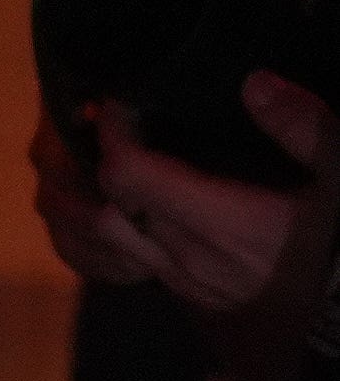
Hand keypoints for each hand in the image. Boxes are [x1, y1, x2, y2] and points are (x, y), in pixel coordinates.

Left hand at [32, 80, 339, 315]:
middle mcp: (192, 258)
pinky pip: (122, 264)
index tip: (119, 103)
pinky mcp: (194, 297)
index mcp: (224, 224)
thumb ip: (305, 129)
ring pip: (98, 244)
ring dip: (75, 199)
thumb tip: (255, 83)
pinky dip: (98, 231)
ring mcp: (188, 283)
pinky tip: (106, 201)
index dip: (111, 132)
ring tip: (74, 156)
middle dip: (76, 162)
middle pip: (96, 210)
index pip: (126, 176)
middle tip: (85, 122)